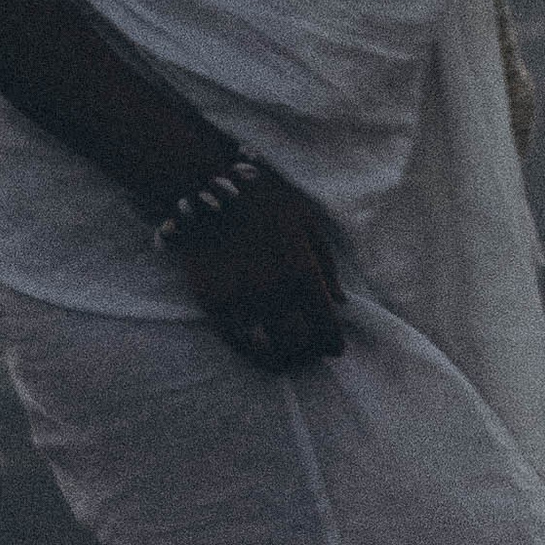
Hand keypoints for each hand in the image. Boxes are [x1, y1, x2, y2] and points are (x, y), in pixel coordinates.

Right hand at [174, 164, 347, 369]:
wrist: (204, 187)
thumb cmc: (262, 201)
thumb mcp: (305, 222)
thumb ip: (326, 264)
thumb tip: (340, 302)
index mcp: (302, 270)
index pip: (326, 326)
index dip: (333, 342)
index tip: (333, 346)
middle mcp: (274, 290)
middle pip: (300, 344)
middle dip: (310, 352)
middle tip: (311, 351)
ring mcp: (241, 300)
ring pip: (269, 350)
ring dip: (283, 357)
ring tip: (287, 356)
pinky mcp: (213, 303)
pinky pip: (239, 343)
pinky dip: (254, 352)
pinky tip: (260, 347)